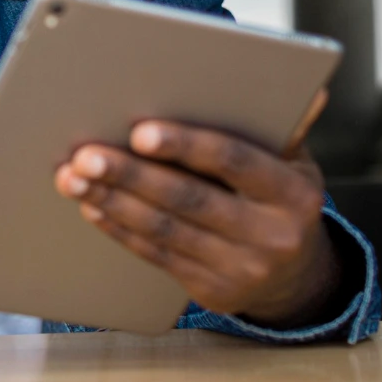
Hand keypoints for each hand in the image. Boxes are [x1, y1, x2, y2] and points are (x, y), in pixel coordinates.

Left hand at [53, 90, 339, 326]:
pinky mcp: (212, 292)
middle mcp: (271, 235)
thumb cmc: (283, 200)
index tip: (140, 132)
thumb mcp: (296, 163)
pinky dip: (119, 228)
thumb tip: (308, 89)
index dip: (185, 145)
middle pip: (188, 198)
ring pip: (165, 229)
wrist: (297, 277)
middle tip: (86, 153)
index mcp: (293, 193)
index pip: (234, 161)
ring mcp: (241, 269)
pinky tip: (92, 205)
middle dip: (131, 174)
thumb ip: (285, 127)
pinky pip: (157, 255)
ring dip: (112, 200)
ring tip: (73, 176)